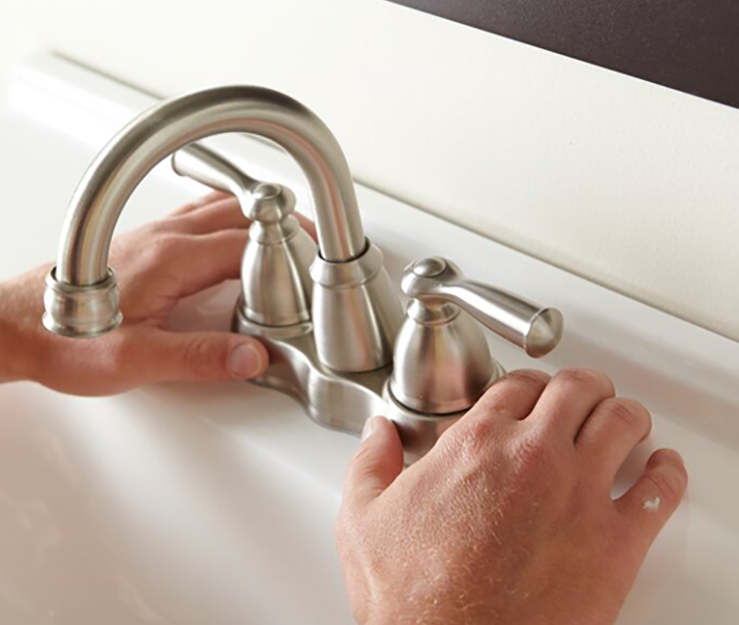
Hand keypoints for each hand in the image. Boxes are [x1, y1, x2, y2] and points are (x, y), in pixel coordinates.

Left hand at [0, 192, 313, 395]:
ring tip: (285, 240)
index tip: (316, 265)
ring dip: (256, 219)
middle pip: (240, 214)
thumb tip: (252, 357)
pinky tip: (227, 244)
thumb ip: (198, 359)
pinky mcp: (138, 243)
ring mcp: (150, 235)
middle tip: (315, 246)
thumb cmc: (63, 340)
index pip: (248, 243)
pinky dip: (228, 222)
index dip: (290, 252)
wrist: (12, 326)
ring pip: (218, 209)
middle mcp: (162, 238)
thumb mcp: (135, 362)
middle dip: (285, 226)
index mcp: (171, 259)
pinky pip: (196, 218)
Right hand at [335, 368, 687, 624]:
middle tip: (580, 398)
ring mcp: (579, 494)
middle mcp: (532, 457)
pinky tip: (661, 469)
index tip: (527, 395)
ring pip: (623, 422)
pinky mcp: (616, 541)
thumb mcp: (363, 520)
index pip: (516, 385)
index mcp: (474, 445)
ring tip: (621, 422)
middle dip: (580, 388)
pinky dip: (667, 471)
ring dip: (624, 415)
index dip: (524, 384)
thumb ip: (370, 464)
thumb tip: (376, 434)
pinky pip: (660, 490)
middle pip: (577, 390)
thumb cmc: (413, 598)